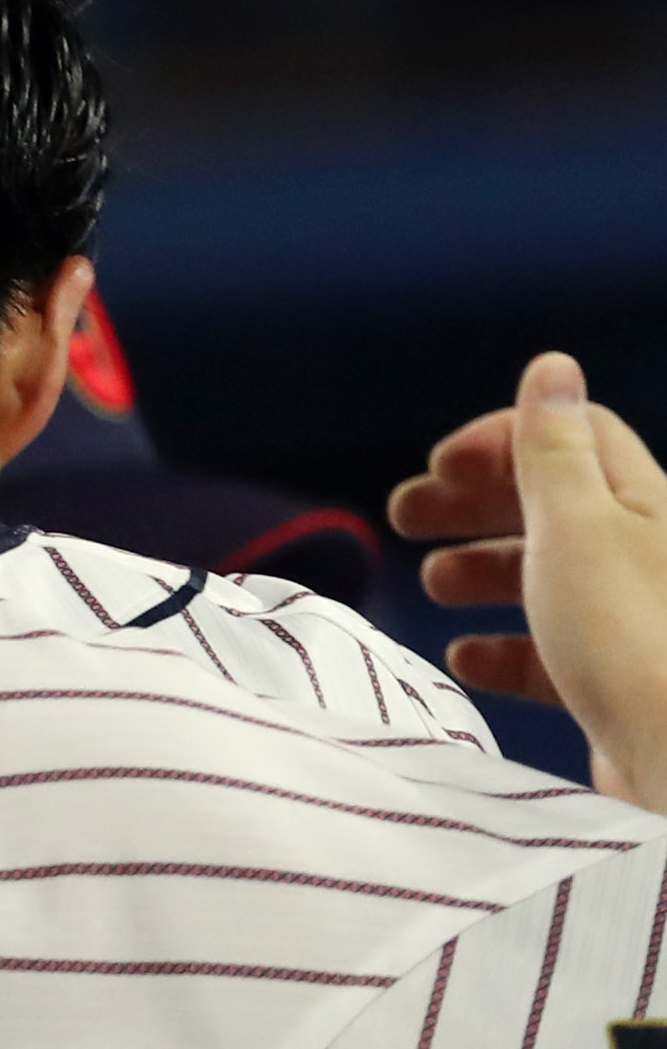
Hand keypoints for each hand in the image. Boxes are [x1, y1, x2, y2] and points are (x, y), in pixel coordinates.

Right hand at [391, 353, 666, 799]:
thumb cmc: (630, 637)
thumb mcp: (575, 523)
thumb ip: (552, 449)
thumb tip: (552, 366)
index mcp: (646, 502)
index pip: (573, 434)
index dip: (500, 440)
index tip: (438, 469)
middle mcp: (647, 552)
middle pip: (552, 502)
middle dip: (476, 504)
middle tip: (406, 518)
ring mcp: (634, 619)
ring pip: (548, 575)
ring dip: (482, 570)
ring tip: (434, 586)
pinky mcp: (619, 682)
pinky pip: (552, 650)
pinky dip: (502, 645)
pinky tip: (467, 657)